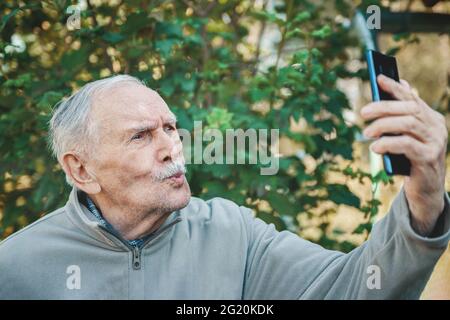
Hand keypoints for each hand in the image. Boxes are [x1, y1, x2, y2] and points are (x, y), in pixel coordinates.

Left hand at [361, 74, 447, 235]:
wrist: (425, 190)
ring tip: (367, 132)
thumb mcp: (406, 136)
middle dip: (384, 107)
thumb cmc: (411, 159)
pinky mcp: (428, 159)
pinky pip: (407, 145)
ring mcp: (435, 143)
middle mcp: (437, 127)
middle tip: (363, 112)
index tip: (379, 78)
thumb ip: (403, 115)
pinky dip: (388, 143)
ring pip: (408, 125)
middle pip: (409, 110)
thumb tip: (403, 85)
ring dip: (384, 126)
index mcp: (431, 119)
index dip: (395, 88)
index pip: (412, 99)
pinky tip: (375, 147)